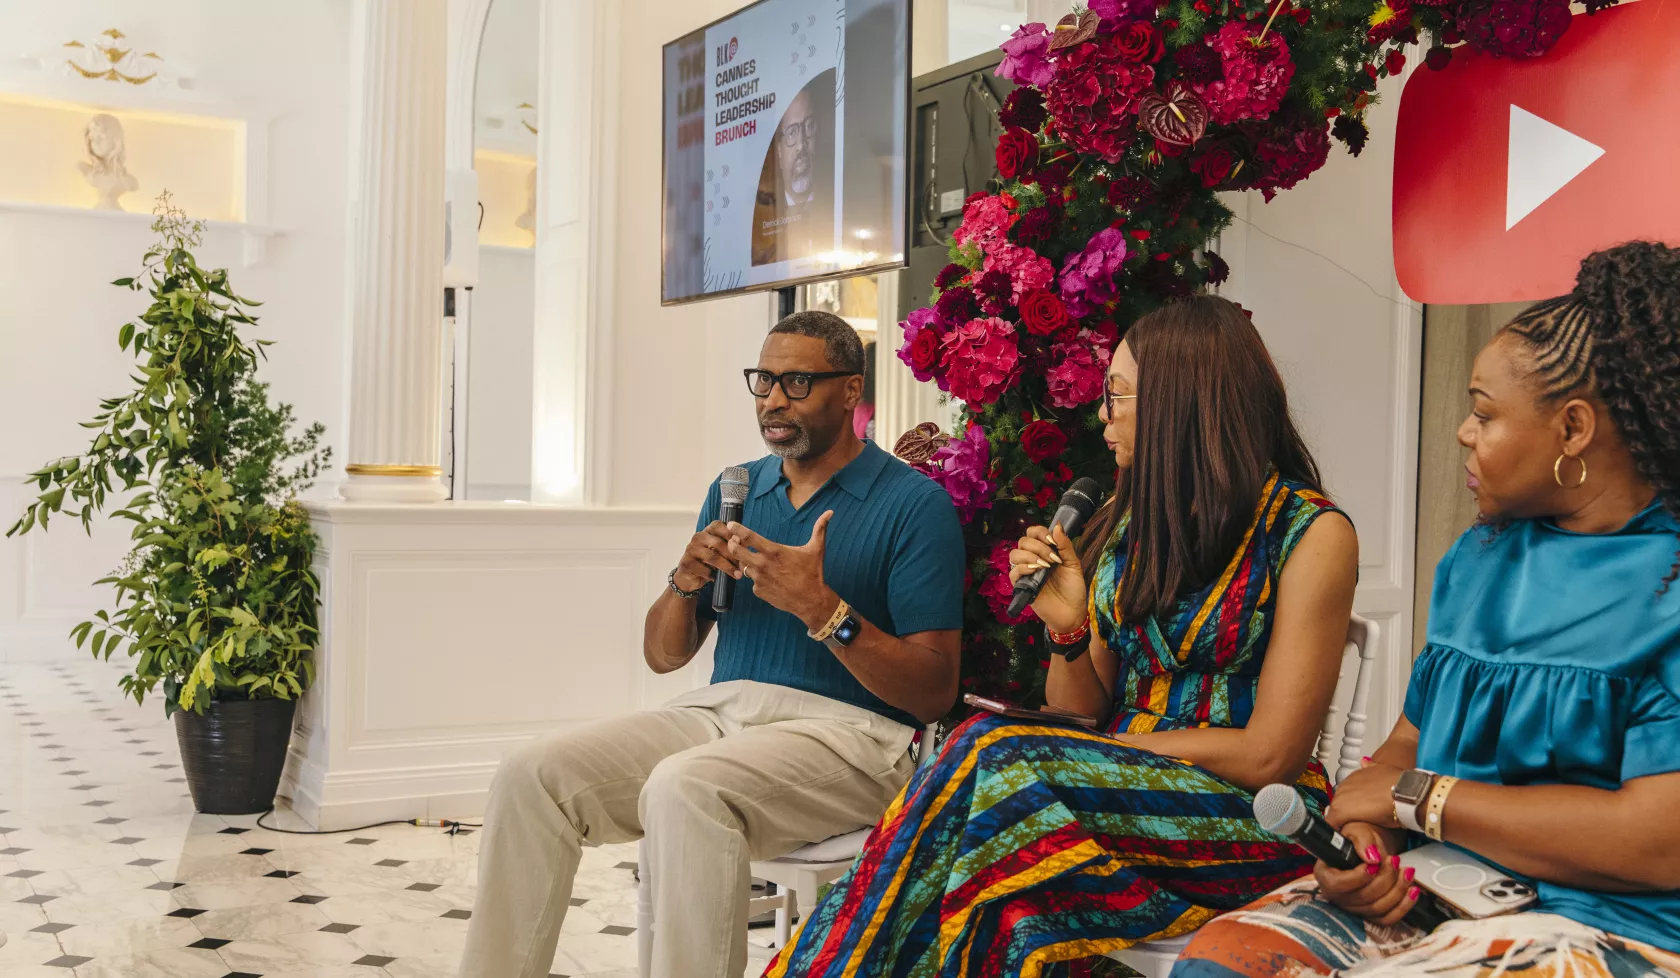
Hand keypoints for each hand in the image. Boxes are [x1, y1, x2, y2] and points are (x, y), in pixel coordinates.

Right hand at [673, 520, 740, 593]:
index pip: (719, 526)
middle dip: (733, 555)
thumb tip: (740, 541)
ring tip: (737, 575)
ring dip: (727, 567)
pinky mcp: (687, 563)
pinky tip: (717, 579)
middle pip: (718, 543)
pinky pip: (704, 569)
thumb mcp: (721, 552)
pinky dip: (713, 575)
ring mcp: (691, 549)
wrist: (689, 577)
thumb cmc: (709, 562)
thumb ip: (731, 546)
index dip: (731, 534)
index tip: (743, 545)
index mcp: (707, 531)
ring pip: (713, 557)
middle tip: (743, 566)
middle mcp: (698, 537)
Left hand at [726, 513, 836, 628]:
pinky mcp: (758, 591)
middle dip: (732, 544)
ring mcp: (759, 579)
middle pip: (736, 551)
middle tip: (734, 541)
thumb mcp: (816, 549)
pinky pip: (752, 581)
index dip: (737, 529)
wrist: (811, 600)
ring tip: (753, 560)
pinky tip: (768, 578)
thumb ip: (820, 529)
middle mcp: (763, 565)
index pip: (748, 537)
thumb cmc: (813, 573)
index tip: (731, 525)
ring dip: (745, 562)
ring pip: (743, 566)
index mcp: (774, 551)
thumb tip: (830, 512)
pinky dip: (756, 578)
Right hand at [1008, 523, 1086, 633]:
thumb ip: (1065, 545)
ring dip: (1030, 556)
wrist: (1072, 612)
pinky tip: (1037, 571)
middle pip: (1023, 541)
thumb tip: (1057, 526)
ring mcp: (1026, 572)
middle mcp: (1033, 559)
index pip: (1033, 533)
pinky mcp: (1021, 586)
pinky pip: (1013, 572)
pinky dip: (1024, 568)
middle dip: (1038, 546)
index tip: (1053, 542)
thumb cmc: (1073, 589)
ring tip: (1045, 565)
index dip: (1040, 533)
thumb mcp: (1073, 564)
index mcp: (1045, 551)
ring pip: (1014, 554)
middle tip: (1052, 558)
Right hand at [1314, 821, 1421, 925]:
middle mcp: (1337, 897)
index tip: (1375, 863)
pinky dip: (1404, 906)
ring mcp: (1355, 908)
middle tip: (1394, 860)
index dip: (1359, 877)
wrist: (1371, 850)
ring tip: (1407, 871)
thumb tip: (1372, 858)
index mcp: (1326, 876)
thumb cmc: (1359, 840)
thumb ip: (1362, 841)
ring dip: (1397, 890)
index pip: (1338, 885)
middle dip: (1384, 879)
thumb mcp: (1356, 832)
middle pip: (1363, 897)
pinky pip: (1388, 918)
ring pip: (1378, 908)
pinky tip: (1414, 891)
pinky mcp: (1371, 915)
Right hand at [1325, 760, 1405, 830]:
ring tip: (1365, 804)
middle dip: (1344, 810)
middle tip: (1356, 819)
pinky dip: (1362, 779)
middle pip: (1337, 802)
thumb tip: (1361, 845)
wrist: (1408, 795)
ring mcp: (1355, 776)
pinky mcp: (1368, 768)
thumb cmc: (1392, 813)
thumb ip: (1357, 828)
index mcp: (1341, 806)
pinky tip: (1367, 784)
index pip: (1330, 819)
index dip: (1337, 826)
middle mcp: (1343, 788)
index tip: (1343, 830)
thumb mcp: (1371, 829)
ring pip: (1346, 787)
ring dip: (1351, 796)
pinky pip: (1360, 772)